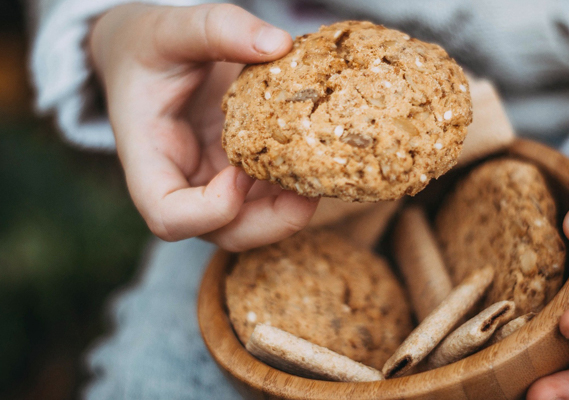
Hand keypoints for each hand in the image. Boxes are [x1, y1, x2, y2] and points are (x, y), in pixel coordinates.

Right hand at [89, 4, 317, 250]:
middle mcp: (183, 183)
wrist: (146, 55)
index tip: (239, 172)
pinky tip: (319, 156)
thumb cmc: (147, 46)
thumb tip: (278, 43)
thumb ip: (216, 28)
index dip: (208, 211)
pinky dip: (297, 185)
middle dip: (271, 223)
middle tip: (309, 191)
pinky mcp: (240, 172)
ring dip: (293, 208)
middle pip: (224, 233)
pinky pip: (270, 195)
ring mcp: (213, 182)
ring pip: (255, 222)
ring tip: (323, 172)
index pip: (168, 216)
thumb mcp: (170, 28)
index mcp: (149, 158)